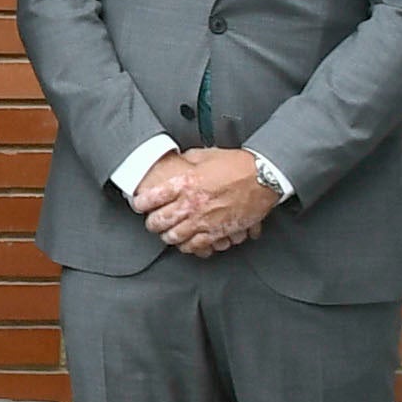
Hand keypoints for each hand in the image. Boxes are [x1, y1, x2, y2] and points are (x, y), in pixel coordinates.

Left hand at [134, 145, 277, 260]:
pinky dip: (188, 246)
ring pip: (174, 237)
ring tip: (167, 232)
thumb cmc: (237, 165)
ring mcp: (204, 221)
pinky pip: (195, 246)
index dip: (140, 203)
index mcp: (184, 183)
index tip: (139, 204)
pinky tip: (186, 242)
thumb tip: (176, 163)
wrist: (262, 178)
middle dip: (152, 223)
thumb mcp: (205, 155)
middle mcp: (191, 204)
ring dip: (168, 236)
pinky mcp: (218, 232)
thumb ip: (186, 161)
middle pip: (158, 222)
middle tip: (152, 221)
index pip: (150, 198)